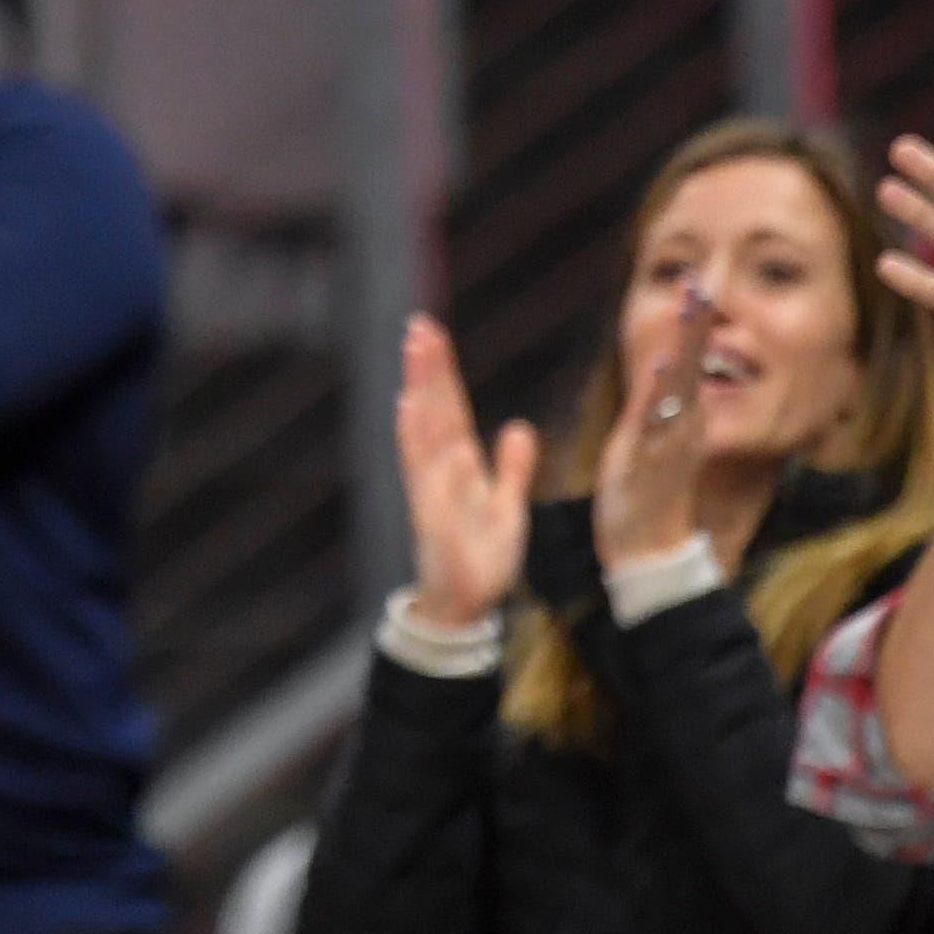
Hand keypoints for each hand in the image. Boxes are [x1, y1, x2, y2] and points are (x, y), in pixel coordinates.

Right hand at [397, 314, 535, 624]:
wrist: (466, 608)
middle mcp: (441, 474)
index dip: (442, 372)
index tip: (432, 332)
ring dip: (420, 395)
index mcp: (460, 468)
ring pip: (426, 434)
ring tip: (416, 357)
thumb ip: (513, 468)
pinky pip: (428, 479)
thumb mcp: (508, 507)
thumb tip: (517, 427)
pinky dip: (424, 449)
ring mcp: (434, 493)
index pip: (450, 410)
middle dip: (426, 370)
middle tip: (419, 325)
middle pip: (434, 412)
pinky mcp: (434, 519)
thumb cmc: (483, 559)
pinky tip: (417, 417)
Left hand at [591, 284, 714, 569]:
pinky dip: (658, 395)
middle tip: (699, 286)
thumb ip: (659, 400)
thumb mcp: (654, 437)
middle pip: (690, 367)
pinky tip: (660, 367)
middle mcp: (682, 426)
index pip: (689, 361)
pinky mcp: (646, 465)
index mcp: (683, 417)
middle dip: (694, 326)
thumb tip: (663, 363)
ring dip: (682, 350)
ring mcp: (666, 444)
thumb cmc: (649, 493)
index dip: (692, 324)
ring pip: (678, 390)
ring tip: (687, 313)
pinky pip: (653, 427)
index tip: (694, 283)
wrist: (650, 555)